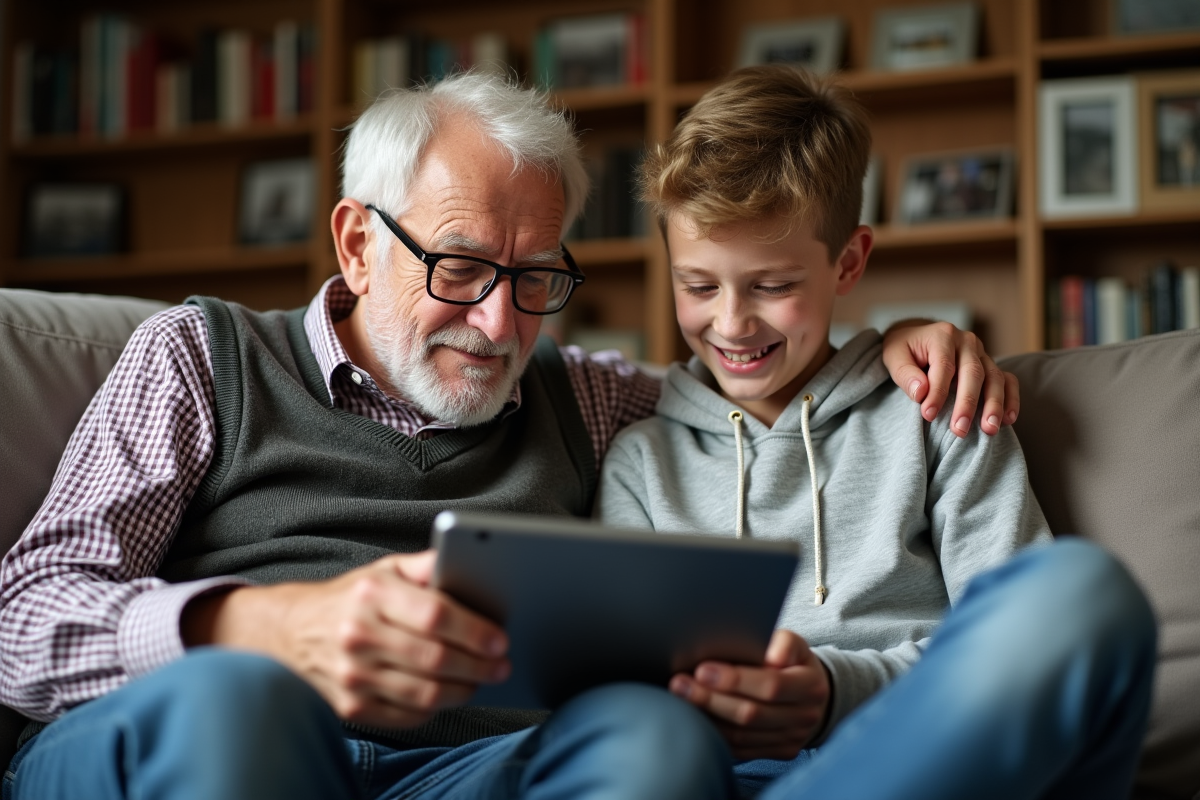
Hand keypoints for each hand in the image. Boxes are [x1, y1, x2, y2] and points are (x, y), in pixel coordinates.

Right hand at [182, 551, 509, 729]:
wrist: (289, 633)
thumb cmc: (351, 598)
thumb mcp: (384, 570)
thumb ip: (427, 565)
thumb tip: (471, 560)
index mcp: (372, 594)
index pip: (434, 616)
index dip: (474, 630)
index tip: (500, 639)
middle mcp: (358, 635)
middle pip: (435, 658)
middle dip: (479, 665)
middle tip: (501, 664)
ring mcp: (352, 676)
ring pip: (426, 692)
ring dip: (464, 690)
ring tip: (483, 680)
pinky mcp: (351, 707)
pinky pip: (408, 715)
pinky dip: (436, 708)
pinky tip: (450, 694)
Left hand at [668, 629, 829, 759]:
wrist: (812, 693)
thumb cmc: (793, 661)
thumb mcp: (793, 643)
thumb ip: (783, 643)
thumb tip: (771, 654)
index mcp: (809, 685)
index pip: (771, 686)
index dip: (735, 679)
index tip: (702, 669)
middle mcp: (804, 716)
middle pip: (751, 714)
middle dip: (711, 699)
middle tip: (679, 684)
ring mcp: (791, 738)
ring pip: (742, 735)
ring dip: (707, 717)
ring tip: (680, 699)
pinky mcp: (778, 752)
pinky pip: (741, 748)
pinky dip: (715, 734)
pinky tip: (696, 718)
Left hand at [881, 320, 1019, 437]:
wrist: (917, 337)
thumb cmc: (904, 349)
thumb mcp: (894, 356)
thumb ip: (905, 374)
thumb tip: (921, 393)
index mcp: (942, 335)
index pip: (944, 366)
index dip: (938, 392)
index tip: (928, 415)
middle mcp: (967, 341)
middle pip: (973, 373)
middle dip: (967, 403)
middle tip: (959, 429)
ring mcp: (982, 353)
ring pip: (994, 378)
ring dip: (994, 405)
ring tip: (989, 430)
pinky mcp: (990, 364)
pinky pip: (1008, 379)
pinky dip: (1011, 398)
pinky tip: (1008, 420)